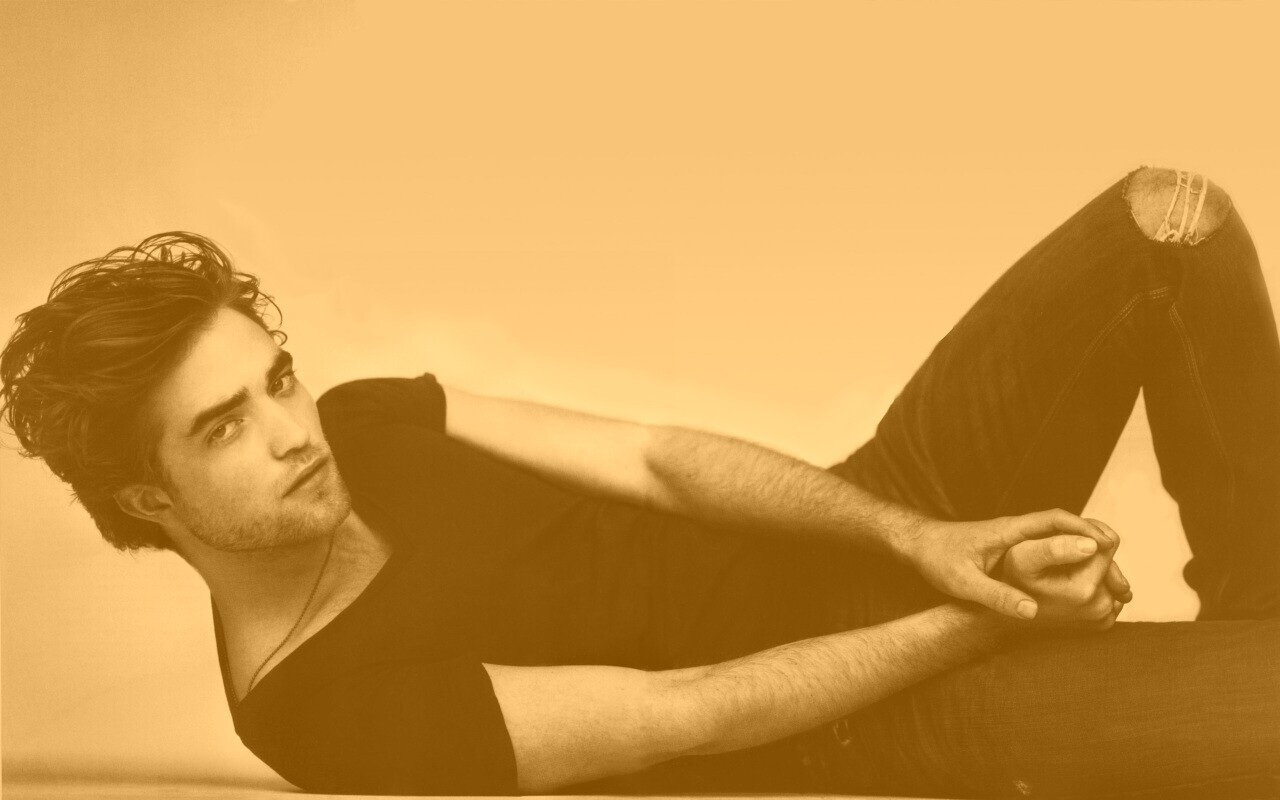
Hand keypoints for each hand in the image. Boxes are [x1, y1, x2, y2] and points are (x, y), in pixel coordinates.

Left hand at [905, 509, 1131, 619]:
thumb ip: (996, 595)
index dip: (1081, 528)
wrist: (918, 544)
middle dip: (1095, 544)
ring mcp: (1016, 538)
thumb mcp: (963, 582)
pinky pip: (1049, 548)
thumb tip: (1033, 612)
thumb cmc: (937, 559)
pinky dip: (1070, 559)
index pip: (1053, 520)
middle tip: (1121, 570)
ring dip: (1086, 553)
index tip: (1106, 543)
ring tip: (1112, 580)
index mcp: (1008, 530)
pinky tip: (1082, 580)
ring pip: (1060, 538)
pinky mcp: (1013, 548)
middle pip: (1065, 528)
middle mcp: (1016, 530)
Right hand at [997, 518, 1131, 630]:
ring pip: (1111, 575)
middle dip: (1091, 550)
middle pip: (1110, 560)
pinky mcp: (1103, 622)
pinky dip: (1096, 583)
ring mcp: (1103, 617)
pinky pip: (1111, 591)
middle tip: (1061, 552)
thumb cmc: (1014, 582)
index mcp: (1084, 590)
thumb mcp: (1021, 557)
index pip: (1106, 545)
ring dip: (1092, 566)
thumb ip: (1056, 546)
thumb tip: (1094, 545)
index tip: (1067, 533)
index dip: (1087, 531)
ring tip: (1064, 569)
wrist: (1010, 615)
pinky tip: (1072, 583)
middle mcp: (1100, 608)